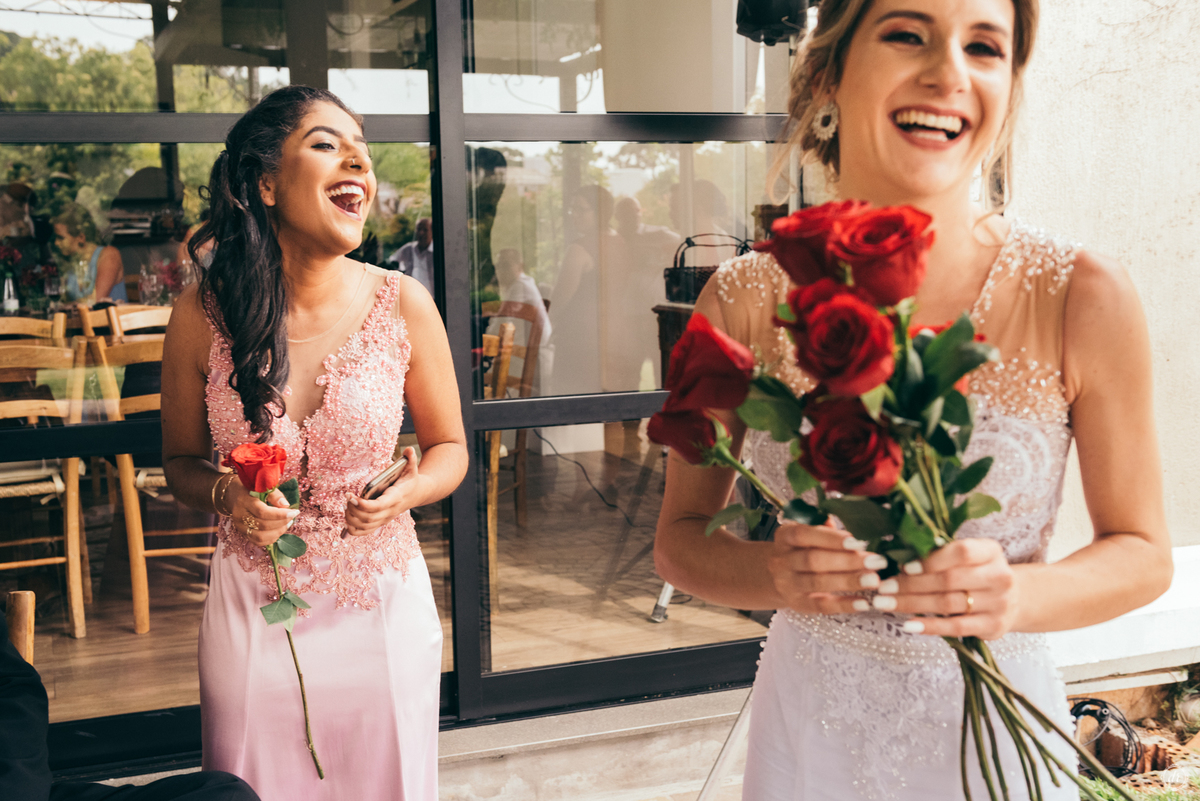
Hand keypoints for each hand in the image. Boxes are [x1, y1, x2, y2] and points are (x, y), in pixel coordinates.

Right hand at [227, 482, 298, 547]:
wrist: (232, 494)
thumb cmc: (250, 488)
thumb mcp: (261, 486)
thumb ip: (274, 495)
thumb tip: (286, 505)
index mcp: (243, 501)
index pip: (262, 512)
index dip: (280, 514)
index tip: (294, 512)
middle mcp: (239, 516)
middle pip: (263, 525)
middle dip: (282, 522)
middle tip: (293, 516)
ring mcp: (240, 527)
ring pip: (260, 537)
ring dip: (278, 532)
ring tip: (287, 523)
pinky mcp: (243, 534)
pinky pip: (258, 542)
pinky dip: (272, 538)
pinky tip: (279, 530)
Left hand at [344, 448, 420, 537]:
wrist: (417, 493)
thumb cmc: (410, 479)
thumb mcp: (412, 468)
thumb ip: (411, 459)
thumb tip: (409, 449)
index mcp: (395, 498)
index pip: (377, 506)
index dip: (362, 505)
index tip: (350, 496)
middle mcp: (390, 511)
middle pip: (367, 518)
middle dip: (353, 510)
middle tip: (347, 497)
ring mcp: (385, 519)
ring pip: (364, 527)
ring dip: (351, 519)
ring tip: (347, 505)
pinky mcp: (380, 522)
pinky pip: (365, 531)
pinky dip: (353, 529)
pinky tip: (347, 520)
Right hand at [768, 523, 889, 613]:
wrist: (778, 576)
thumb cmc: (802, 549)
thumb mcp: (807, 534)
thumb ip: (825, 528)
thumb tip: (853, 523)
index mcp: (785, 536)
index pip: (805, 535)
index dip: (832, 539)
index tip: (859, 542)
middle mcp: (782, 560)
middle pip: (814, 561)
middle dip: (847, 561)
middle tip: (876, 562)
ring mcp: (788, 584)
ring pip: (818, 583)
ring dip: (849, 581)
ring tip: (874, 580)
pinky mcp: (798, 604)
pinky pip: (821, 606)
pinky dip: (843, 605)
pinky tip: (864, 603)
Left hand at [883, 538, 1017, 639]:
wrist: (1014, 600)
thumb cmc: (977, 573)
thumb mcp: (967, 557)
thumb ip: (940, 553)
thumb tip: (898, 556)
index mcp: (991, 551)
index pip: (961, 552)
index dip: (931, 560)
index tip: (903, 567)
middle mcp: (1000, 576)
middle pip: (948, 580)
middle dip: (910, 584)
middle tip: (883, 588)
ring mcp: (999, 603)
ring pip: (948, 603)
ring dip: (912, 604)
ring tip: (885, 603)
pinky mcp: (994, 626)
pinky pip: (957, 627)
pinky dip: (930, 626)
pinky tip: (908, 625)